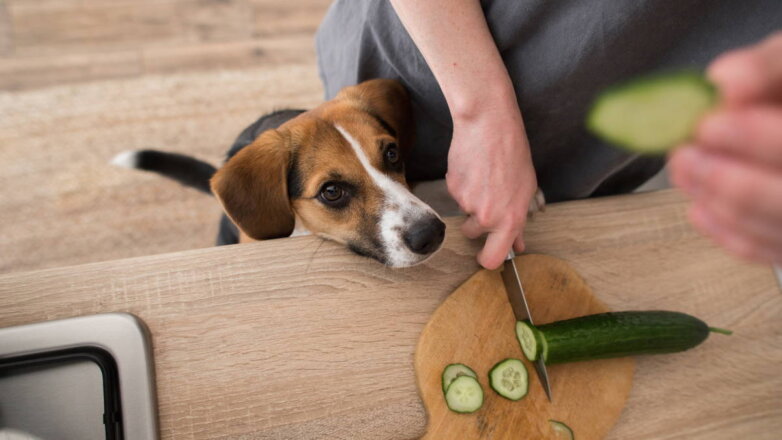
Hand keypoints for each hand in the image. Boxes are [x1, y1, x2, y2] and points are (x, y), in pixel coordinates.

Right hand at [447, 100, 537, 269]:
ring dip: (470, 200)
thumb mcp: (525, 190)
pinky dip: (462, 184)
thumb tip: (518, 244)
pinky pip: (455, 193)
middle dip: (475, 223)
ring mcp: (466, 203)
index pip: (492, 258)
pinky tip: (473, 167)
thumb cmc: (514, 154)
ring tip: (483, 177)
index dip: (487, 260)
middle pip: (472, 234)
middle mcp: (486, 216)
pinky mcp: (452, 188)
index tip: (485, 255)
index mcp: (509, 220)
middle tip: (487, 197)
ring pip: (463, 211)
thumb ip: (519, 222)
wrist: (489, 126)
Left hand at [669, 32, 781, 263]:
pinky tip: (699, 206)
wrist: (781, 115)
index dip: (756, 138)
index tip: (708, 124)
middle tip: (684, 155)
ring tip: (683, 170)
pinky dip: (726, 230)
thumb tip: (724, 81)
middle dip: (729, 180)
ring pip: (775, 227)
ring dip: (719, 202)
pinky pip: (764, 249)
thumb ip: (765, 68)